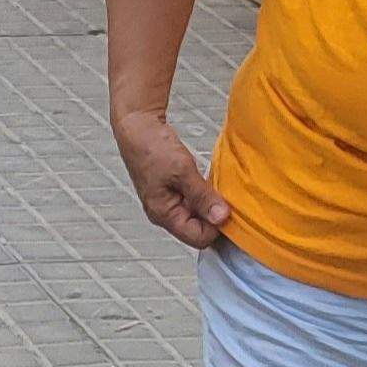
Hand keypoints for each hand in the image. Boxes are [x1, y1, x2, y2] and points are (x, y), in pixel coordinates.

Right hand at [112, 110, 229, 248]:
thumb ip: (203, 196)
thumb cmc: (152, 148)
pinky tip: (210, 183)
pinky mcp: (172, 192)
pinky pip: (194, 203)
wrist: (138, 128)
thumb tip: (221, 218)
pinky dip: (205, 196)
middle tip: (226, 197)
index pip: (198, 238)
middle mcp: (164, 214)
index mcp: (163, 214)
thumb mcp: (182, 171)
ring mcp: (168, 203)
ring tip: (217, 188)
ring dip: (211, 205)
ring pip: (198, 216)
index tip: (229, 208)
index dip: (216, 227)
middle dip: (215, 217)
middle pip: (198, 230)